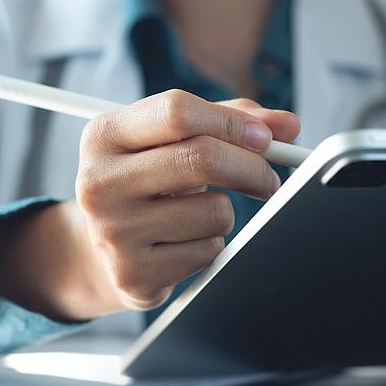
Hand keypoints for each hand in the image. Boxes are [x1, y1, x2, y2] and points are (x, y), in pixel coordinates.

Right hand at [0, 91, 299, 320]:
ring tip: (198, 213)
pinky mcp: (133, 273)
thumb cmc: (150, 182)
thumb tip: (286, 125)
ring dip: (225, 212)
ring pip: (215, 211)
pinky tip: (184, 241)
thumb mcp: (175, 140)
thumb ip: (230, 121)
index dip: (232, 122)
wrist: (99, 249)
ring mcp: (112, 231)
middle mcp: (99, 181)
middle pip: (201, 158)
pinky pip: (209, 251)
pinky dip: (212, 245)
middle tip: (268, 178)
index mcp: (105, 135)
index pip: (177, 111)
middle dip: (252, 168)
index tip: (264, 137)